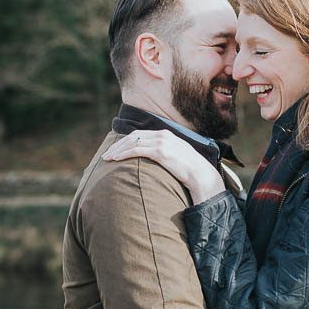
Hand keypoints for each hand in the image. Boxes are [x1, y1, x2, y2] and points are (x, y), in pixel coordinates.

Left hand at [102, 130, 225, 202]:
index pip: (140, 134)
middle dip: (118, 145)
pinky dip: (123, 154)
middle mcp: (163, 135)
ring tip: (107, 158)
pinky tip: (115, 159)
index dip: (125, 141)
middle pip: (133, 136)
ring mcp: (162, 142)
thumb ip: (165, 154)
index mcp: (166, 134)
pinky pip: (136, 150)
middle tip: (106, 154)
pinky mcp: (160, 151)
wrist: (201, 174)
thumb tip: (155, 161)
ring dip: (117, 150)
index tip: (115, 149)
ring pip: (132, 142)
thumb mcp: (176, 156)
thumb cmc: (190, 170)